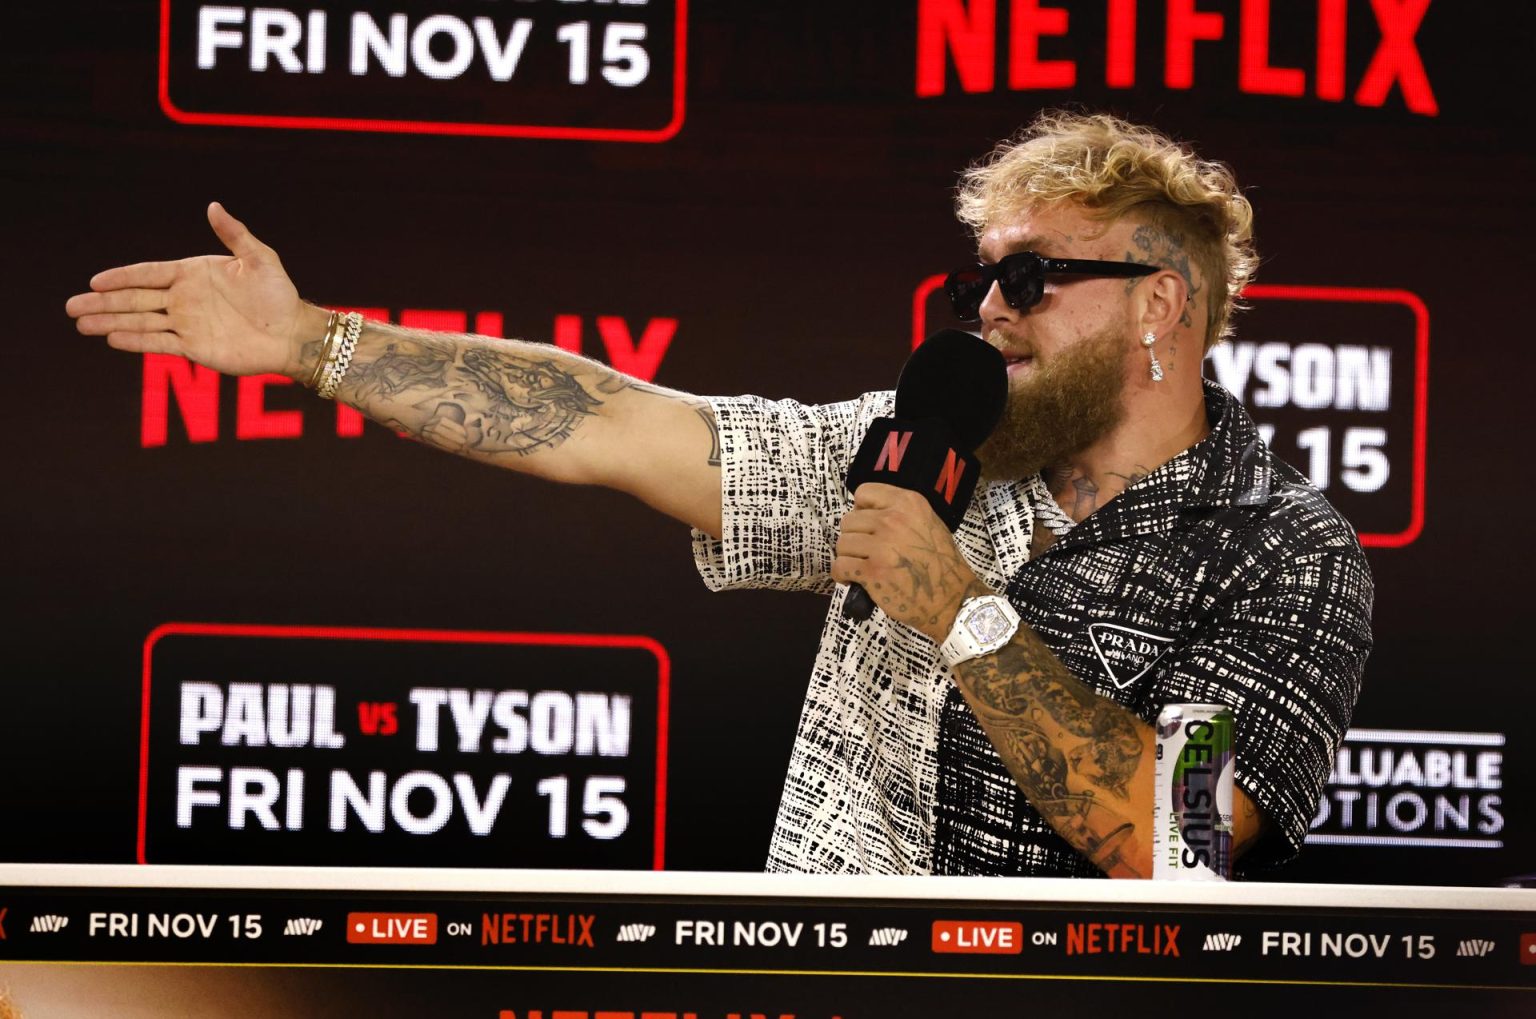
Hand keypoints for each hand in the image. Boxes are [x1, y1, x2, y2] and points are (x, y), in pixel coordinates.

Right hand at [65, 202, 325, 378]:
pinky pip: (159, 343)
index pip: (148, 274)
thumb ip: (235, 235)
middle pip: (135, 299)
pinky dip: (136, 342)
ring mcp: (187, 323)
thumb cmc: (280, 294)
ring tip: (80, 324)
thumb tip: (213, 206)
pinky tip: (111, 340)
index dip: (122, 277)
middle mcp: (184, 298)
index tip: (95, 281)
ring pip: (140, 322)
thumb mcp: (260, 259)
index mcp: (193, 274)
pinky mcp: (195, 347)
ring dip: (110, 323)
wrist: (294, 333)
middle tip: (71, 306)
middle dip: (103, 302)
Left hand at [831, 482, 978, 641]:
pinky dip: (842, 575)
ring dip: (848, 557)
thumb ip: (901, 512)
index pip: (864, 493)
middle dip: (854, 537)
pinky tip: (853, 579)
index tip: (867, 525)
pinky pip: (840, 566)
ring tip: (861, 566)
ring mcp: (881, 546)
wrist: (952, 598)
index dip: (861, 510)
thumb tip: (869, 513)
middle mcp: (893, 520)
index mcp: (908, 503)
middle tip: (865, 551)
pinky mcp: (871, 571)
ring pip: (842, 544)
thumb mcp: (928, 522)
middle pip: (849, 520)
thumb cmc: (940, 563)